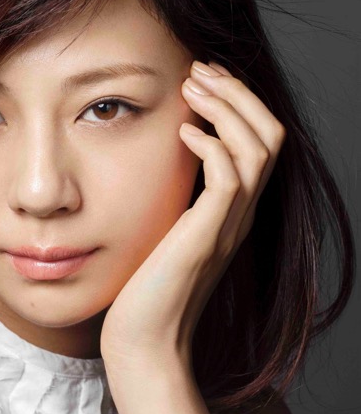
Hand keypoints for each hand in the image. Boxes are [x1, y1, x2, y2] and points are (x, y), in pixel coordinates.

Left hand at [100, 59, 285, 372]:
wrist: (144, 342)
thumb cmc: (143, 292)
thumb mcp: (163, 233)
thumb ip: (173, 201)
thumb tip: (157, 164)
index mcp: (232, 212)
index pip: (260, 142)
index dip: (238, 103)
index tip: (202, 81)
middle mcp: (240, 216)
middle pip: (270, 134)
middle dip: (237, 93)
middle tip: (198, 70)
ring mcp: (228, 227)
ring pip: (257, 147)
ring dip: (226, 108)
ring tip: (191, 88)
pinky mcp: (207, 238)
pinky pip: (228, 177)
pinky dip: (211, 145)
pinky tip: (182, 134)